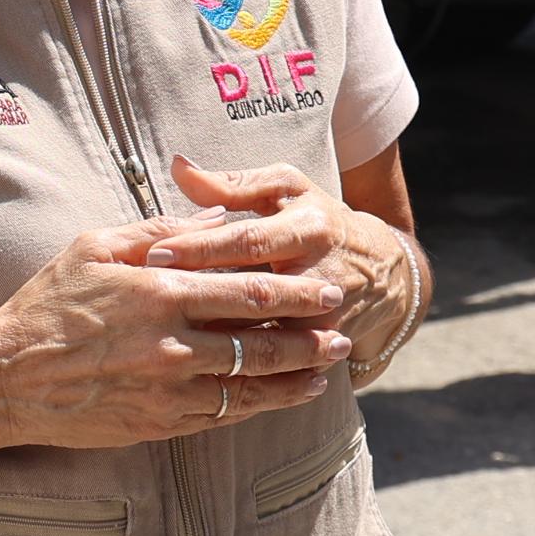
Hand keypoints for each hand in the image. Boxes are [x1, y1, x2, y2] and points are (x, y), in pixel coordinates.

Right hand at [0, 215, 352, 449]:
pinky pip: (223, 416)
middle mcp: (171, 344)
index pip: (246, 291)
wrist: (7, 378)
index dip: (294, 292)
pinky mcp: (160, 423)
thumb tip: (215, 214)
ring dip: (295, 377)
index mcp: (159, 292)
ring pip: (251, 386)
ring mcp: (168, 389)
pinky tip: (281, 398)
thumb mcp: (94, 247)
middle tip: (341, 327)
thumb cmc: (47, 304)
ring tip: (325, 368)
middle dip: (308, 334)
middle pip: (260, 341)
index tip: (324, 286)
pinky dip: (259, 407)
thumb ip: (158, 229)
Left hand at [147, 156, 422, 375]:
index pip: (247, 241)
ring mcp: (325, 320)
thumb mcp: (287, 189)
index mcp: (308, 229)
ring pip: (263, 334)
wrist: (384, 274)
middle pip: (253, 292)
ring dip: (215, 338)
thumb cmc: (317, 220)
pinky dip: (238, 365)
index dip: (201, 248)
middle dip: (201, 297)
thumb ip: (232, 184)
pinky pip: (275, 362)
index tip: (155, 254)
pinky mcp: (323, 351)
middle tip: (150, 301)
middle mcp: (321, 276)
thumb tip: (179, 167)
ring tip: (163, 339)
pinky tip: (195, 369)